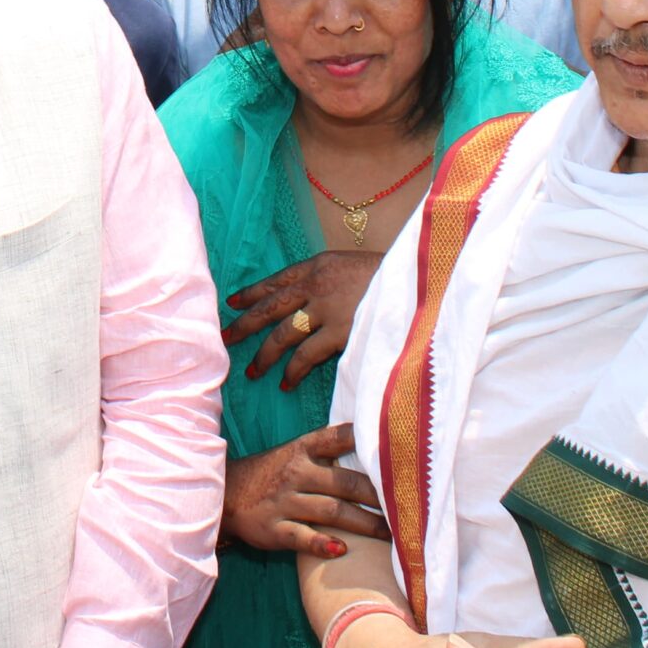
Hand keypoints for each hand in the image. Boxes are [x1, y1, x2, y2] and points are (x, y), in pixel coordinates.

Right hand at [224, 423, 388, 556]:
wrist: (224, 493)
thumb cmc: (271, 474)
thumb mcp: (294, 453)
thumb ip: (329, 450)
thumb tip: (374, 444)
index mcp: (302, 450)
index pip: (337, 438)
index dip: (366, 441)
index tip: (397, 450)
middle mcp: (296, 472)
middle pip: (344, 482)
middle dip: (378, 495)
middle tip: (408, 506)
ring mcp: (285, 501)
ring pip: (331, 511)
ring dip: (363, 523)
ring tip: (390, 534)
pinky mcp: (274, 529)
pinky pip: (301, 537)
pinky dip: (321, 544)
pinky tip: (342, 549)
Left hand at [227, 249, 380, 386]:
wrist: (422, 279)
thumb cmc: (394, 274)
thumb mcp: (356, 265)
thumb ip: (332, 280)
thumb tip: (311, 298)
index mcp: (319, 265)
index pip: (276, 280)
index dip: (252, 292)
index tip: (233, 302)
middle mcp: (316, 284)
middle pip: (270, 307)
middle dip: (245, 324)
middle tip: (225, 338)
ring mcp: (326, 309)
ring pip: (283, 334)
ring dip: (265, 355)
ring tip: (252, 371)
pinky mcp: (340, 332)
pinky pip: (307, 355)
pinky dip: (293, 371)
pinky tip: (286, 383)